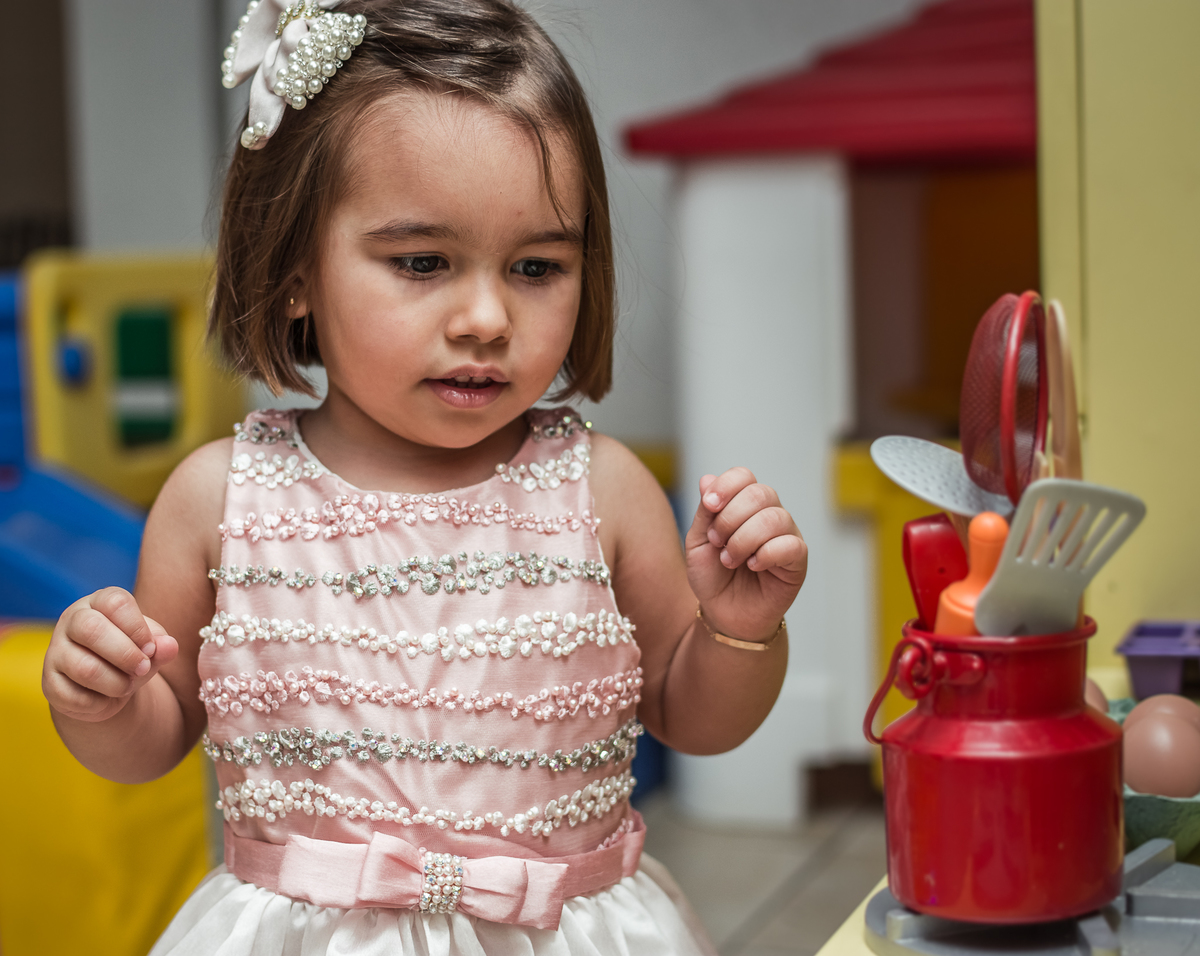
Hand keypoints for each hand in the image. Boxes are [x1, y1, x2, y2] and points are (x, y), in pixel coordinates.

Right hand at [43, 587, 179, 722]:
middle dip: (126, 654)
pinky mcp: (49, 683)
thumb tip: (169, 646)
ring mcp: (55, 651)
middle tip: (143, 669)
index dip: (137, 627)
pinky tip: (105, 698)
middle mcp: (71, 621)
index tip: (151, 648)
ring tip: (128, 685)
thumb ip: (161, 645)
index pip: (115, 602)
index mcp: (99, 603)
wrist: (106, 688)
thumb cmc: (131, 656)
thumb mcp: (149, 647)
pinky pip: (74, 697)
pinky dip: (99, 703)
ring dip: (116, 683)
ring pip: (84, 667)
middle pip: (91, 629)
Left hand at [685, 468, 807, 642]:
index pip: (744, 476)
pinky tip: (752, 565)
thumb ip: (705, 512)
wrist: (723, 613)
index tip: (709, 506)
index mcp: (744, 504)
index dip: (726, 486)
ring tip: (729, 560)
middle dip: (730, 518)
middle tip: (717, 542)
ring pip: (774, 518)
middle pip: (760, 493)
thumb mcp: (698, 542)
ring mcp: (786, 535)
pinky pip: (790, 545)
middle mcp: (769, 514)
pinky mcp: (797, 560)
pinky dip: (766, 554)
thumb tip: (707, 479)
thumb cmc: (712, 576)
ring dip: (743, 540)